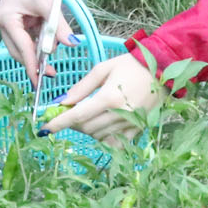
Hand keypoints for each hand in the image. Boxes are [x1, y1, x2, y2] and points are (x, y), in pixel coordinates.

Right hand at [0, 0, 72, 84]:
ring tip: (52, 51)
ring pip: (22, 46)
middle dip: (35, 61)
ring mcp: (8, 22)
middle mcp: (3, 22)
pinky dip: (37, 42)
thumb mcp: (49, 3)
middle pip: (18, 50)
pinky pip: (26, 38)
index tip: (39, 81)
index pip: (21, 47)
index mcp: (6, 18)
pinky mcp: (15, 21)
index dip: (31, 65)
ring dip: (37, 50)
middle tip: (52, 73)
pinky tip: (47, 42)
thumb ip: (59, 26)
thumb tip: (72, 43)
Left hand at [44, 53, 166, 142]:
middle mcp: (119, 114)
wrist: (164, 70)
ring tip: (89, 114)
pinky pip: (116, 142)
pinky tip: (103, 125)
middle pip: (86, 128)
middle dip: (73, 123)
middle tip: (69, 112)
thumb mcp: (103, 68)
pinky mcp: (139, 130)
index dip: (58, 124)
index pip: (77, 116)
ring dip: (88, 128)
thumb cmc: (131, 65)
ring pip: (99, 136)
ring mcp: (130, 125)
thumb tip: (63, 101)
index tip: (44, 129)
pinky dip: (104, 136)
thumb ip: (82, 86)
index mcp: (108, 97)